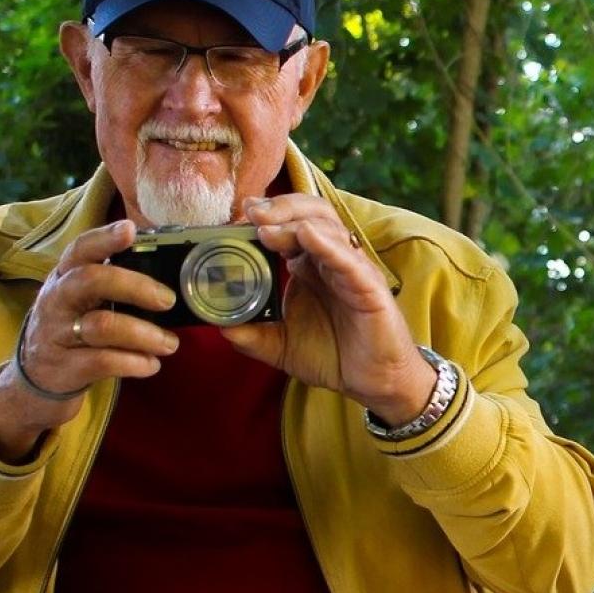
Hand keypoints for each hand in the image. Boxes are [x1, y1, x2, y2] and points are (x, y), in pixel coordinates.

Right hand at [0, 220, 178, 459]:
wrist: (37, 378)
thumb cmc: (73, 329)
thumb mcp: (83, 301)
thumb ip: (113, 284)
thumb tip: (170, 276)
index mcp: (65, 277)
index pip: (81, 249)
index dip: (105, 237)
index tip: (130, 230)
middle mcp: (57, 300)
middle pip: (91, 280)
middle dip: (136, 287)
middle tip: (167, 300)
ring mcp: (57, 334)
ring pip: (102, 326)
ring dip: (145, 334)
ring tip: (170, 343)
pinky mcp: (64, 367)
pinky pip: (102, 362)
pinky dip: (134, 363)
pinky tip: (151, 364)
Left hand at [223, 194, 436, 423]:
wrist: (374, 383)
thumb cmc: (335, 357)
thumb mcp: (281, 346)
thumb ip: (251, 335)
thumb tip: (219, 325)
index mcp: (310, 267)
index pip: (290, 227)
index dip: (267, 215)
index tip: (240, 212)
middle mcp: (332, 261)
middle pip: (311, 214)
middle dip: (280, 208)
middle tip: (251, 212)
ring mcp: (353, 271)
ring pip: (330, 228)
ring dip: (296, 222)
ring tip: (267, 227)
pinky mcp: (370, 289)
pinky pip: (350, 261)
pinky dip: (329, 245)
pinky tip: (307, 236)